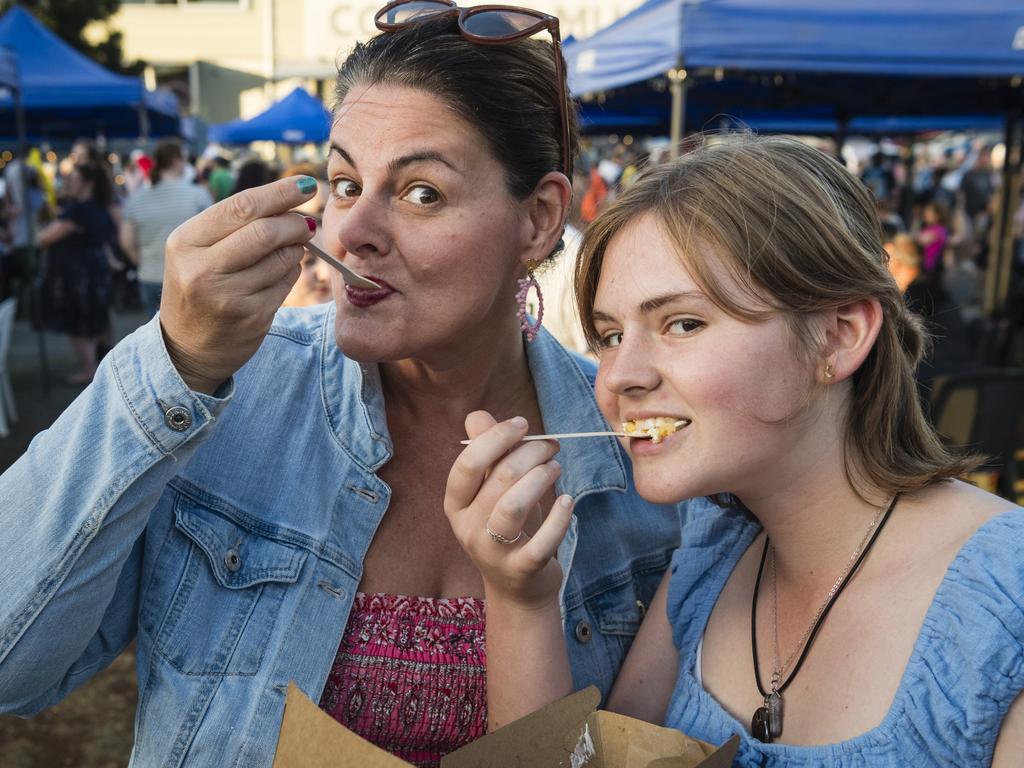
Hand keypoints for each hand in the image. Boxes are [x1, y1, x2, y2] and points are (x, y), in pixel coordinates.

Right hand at [159, 176, 317, 393]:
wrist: (187, 347)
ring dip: (297, 249)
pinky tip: (285, 270)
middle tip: (308, 222)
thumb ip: (234, 225)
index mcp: (186, 242)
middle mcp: (202, 269)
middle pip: (265, 232)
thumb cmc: (198, 286)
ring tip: (293, 247)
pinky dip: (293, 271)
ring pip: (281, 259)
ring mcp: (227, 297)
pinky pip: (286, 283)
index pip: (241, 207)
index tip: (306, 185)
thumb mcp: (198, 251)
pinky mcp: (251, 318)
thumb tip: (290, 200)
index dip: (280, 193)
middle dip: (294, 223)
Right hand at [444, 410, 574, 610]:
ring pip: (514, 505)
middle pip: (499, 478)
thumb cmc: (506, 527)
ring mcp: (492, 551)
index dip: (495, 438)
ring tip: (556, 468)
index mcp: (455, 504)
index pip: (467, 464)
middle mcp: (467, 528)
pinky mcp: (521, 569)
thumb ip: (486, 453)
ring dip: (541, 478)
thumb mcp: (492, 490)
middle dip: (531, 452)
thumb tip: (477, 416)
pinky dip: (560, 517)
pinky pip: (542, 540)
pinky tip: (568, 501)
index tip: (522, 423)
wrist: (518, 588)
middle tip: (552, 446)